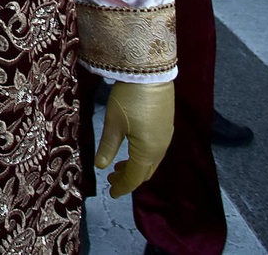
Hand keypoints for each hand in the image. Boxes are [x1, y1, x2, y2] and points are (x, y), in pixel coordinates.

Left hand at [95, 80, 173, 197]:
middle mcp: (161, 148)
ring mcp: (166, 137)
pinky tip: (132, 150)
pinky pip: (156, 151)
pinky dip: (143, 157)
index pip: (135, 177)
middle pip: (145, 172)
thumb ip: (108, 147)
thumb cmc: (129, 99)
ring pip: (152, 161)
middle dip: (129, 179)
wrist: (150, 74)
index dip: (123, 187)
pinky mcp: (167, 126)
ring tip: (118, 166)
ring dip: (136, 167)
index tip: (111, 193)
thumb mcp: (113, 123)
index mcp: (147, 151)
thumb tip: (101, 167)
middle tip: (111, 179)